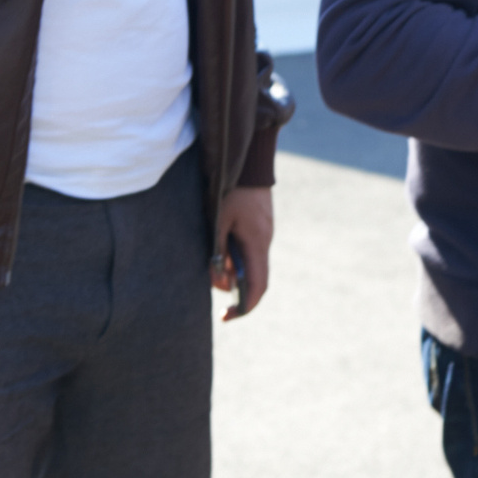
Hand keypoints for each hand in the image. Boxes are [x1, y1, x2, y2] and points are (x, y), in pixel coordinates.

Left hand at [213, 185, 272, 320]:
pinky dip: (236, 257)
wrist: (249, 161)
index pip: (258, 287)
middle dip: (233, 287)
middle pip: (255, 278)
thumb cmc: (230, 189)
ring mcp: (265, 232)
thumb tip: (219, 279)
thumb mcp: (217, 221)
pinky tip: (221, 248)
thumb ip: (218, 251)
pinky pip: (250, 250)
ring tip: (213, 260)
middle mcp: (265, 241)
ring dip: (233, 270)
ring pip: (251, 263)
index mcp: (257, 243)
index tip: (226, 316)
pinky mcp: (260, 225)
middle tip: (212, 279)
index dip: (244, 307)